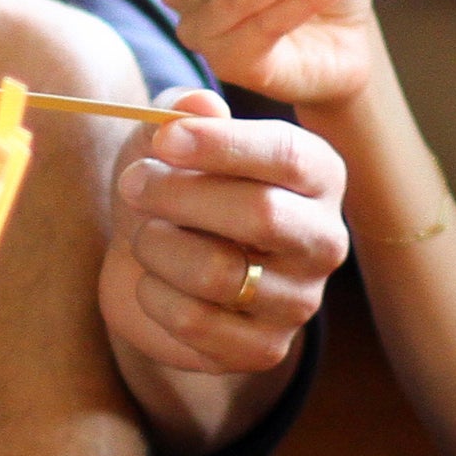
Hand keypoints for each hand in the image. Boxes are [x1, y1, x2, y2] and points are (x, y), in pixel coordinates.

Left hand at [102, 88, 348, 379]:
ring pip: (219, 273)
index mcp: (317, 173)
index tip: (163, 139)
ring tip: (145, 235)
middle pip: (261, 215)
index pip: (287, 156)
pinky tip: (153, 280)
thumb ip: (183, 111)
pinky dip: (156, 297)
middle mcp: (324, 238)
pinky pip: (197, 324)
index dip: (220, 145)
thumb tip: (200, 105)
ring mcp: (300, 300)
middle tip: (131, 183)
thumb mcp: (172, 135)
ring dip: (159, 247)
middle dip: (179, 195)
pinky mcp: (265, 349)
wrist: (157, 261)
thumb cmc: (175, 182)